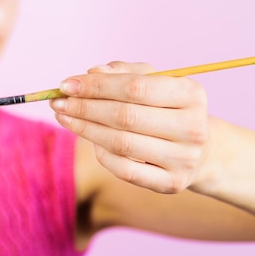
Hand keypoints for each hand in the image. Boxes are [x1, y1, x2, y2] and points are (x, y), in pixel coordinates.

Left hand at [50, 62, 208, 193]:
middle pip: (125, 116)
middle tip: (57, 102)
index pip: (135, 87)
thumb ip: (124, 72)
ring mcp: (184, 159)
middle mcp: (193, 128)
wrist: (197, 148)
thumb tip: (92, 72)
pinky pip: (124, 169)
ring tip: (64, 117)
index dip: (96, 86)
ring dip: (85, 129)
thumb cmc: (166, 107)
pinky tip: (89, 139)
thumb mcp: (153, 82)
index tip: (66, 84)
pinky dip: (101, 152)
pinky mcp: (171, 183)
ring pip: (121, 143)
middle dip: (85, 107)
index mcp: (191, 95)